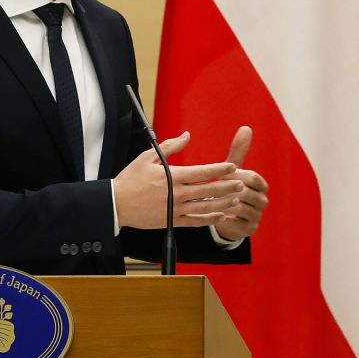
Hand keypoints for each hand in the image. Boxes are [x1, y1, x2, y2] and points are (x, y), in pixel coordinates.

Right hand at [112, 131, 241, 229]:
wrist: (116, 204)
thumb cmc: (130, 179)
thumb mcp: (148, 157)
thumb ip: (171, 146)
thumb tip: (188, 136)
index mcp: (173, 176)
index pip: (203, 172)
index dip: (220, 169)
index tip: (233, 167)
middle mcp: (177, 194)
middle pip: (208, 190)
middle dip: (228, 187)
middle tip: (242, 184)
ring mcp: (175, 210)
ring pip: (205, 207)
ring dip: (223, 203)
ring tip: (236, 199)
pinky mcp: (172, 222)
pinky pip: (195, 222)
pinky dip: (209, 219)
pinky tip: (221, 215)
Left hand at [211, 126, 267, 243]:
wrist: (228, 216)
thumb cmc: (229, 187)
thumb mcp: (233, 170)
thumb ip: (239, 151)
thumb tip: (246, 127)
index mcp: (261, 185)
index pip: (253, 177)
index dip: (237, 175)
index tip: (221, 174)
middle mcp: (263, 200)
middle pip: (248, 193)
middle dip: (229, 190)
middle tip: (211, 188)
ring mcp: (257, 216)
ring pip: (242, 208)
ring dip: (225, 204)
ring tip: (210, 200)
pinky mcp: (250, 229)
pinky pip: (238, 224)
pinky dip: (226, 219)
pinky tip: (213, 214)